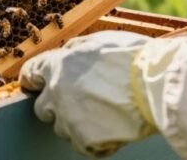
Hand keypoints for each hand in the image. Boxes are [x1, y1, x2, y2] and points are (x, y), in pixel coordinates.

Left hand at [20, 31, 154, 157]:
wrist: (155, 86)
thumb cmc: (132, 59)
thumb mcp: (99, 40)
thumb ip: (76, 49)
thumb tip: (68, 53)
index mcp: (57, 66)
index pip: (30, 74)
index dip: (33, 80)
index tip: (35, 85)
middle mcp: (56, 93)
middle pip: (42, 108)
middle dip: (56, 106)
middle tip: (81, 103)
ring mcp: (68, 119)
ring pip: (63, 129)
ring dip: (78, 124)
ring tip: (105, 114)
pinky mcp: (84, 140)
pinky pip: (84, 146)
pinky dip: (96, 142)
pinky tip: (114, 128)